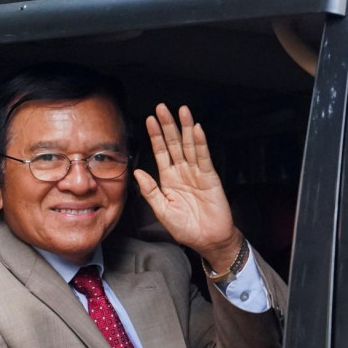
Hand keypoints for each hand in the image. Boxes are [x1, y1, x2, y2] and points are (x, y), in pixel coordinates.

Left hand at [133, 104, 242, 271]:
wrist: (207, 240)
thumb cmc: (186, 228)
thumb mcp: (161, 210)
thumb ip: (150, 191)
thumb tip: (137, 173)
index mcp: (169, 179)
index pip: (160, 152)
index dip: (155, 136)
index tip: (149, 120)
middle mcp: (182, 172)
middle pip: (174, 143)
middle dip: (168, 125)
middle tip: (162, 108)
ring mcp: (197, 173)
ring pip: (190, 145)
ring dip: (185, 128)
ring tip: (181, 111)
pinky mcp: (210, 177)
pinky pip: (204, 157)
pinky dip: (201, 143)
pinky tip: (196, 129)